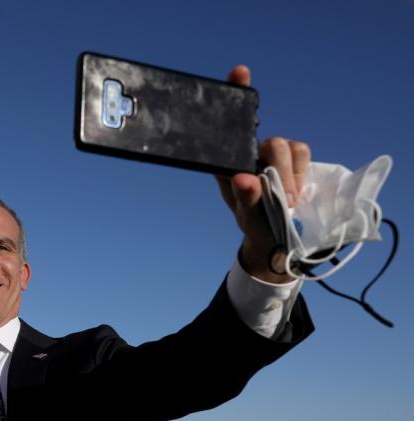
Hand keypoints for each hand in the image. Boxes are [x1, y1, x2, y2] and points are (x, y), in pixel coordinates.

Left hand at [216, 65, 310, 282]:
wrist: (275, 237)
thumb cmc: (254, 222)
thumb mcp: (247, 215)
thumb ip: (247, 198)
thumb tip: (246, 178)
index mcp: (228, 160)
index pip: (230, 122)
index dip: (236, 93)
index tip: (240, 72)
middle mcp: (250, 151)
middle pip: (271, 142)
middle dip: (279, 169)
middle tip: (282, 198)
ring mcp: (274, 154)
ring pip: (290, 147)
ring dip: (291, 176)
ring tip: (286, 202)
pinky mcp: (295, 159)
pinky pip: (304, 153)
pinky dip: (301, 175)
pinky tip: (295, 193)